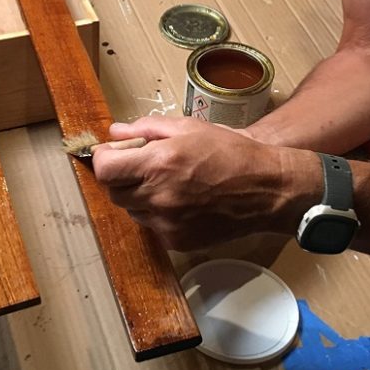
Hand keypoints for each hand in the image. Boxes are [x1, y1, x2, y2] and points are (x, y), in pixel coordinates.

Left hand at [91, 116, 313, 250]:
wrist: (266, 188)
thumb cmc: (230, 152)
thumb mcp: (188, 128)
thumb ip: (146, 129)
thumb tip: (115, 132)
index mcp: (158, 164)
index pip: (104, 169)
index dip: (104, 159)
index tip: (114, 153)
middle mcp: (158, 196)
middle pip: (113, 191)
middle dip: (121, 176)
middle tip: (141, 165)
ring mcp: (166, 223)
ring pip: (132, 210)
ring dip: (139, 195)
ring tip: (167, 182)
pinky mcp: (176, 241)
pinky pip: (152, 226)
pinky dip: (158, 213)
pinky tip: (181, 201)